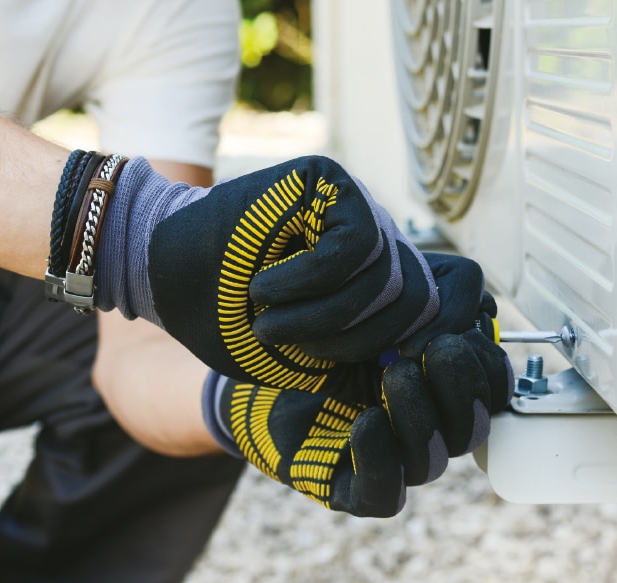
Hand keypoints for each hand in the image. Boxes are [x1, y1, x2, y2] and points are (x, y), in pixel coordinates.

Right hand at [97, 155, 437, 391]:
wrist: (164, 278)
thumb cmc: (231, 322)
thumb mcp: (311, 358)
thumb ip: (369, 358)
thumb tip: (431, 360)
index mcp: (382, 279)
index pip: (453, 298)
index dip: (441, 336)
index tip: (396, 369)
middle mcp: (379, 237)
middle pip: (419, 299)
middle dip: (360, 342)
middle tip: (299, 349)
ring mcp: (356, 204)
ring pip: (386, 277)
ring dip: (322, 318)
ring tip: (270, 322)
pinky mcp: (329, 179)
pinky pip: (353, 246)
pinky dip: (306, 283)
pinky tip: (265, 289)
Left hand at [204, 297, 512, 515]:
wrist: (249, 359)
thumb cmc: (319, 325)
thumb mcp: (381, 295)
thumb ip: (434, 293)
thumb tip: (477, 312)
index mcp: (439, 385)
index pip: (492, 390)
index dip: (487, 364)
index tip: (458, 327)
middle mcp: (422, 428)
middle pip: (472, 429)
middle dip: (463, 388)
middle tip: (438, 347)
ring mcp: (387, 461)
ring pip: (431, 461)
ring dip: (420, 414)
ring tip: (394, 371)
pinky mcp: (349, 488)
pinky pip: (385, 494)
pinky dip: (382, 458)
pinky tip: (366, 421)